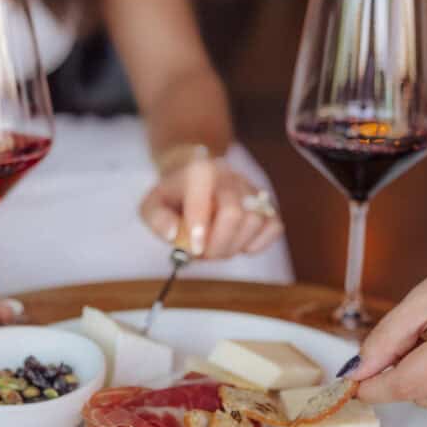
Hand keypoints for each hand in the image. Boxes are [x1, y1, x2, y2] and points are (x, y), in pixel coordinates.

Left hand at [139, 157, 283, 258]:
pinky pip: (274, 227)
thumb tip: (174, 235)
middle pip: (234, 215)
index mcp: (201, 172)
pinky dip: (257, 244)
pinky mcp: (267, 205)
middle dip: (218, 244)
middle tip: (203, 253)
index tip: (193, 248)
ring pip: (254, 223)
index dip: (200, 229)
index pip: (206, 201)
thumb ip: (157, 219)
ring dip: (234, 246)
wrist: (195, 175)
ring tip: (216, 246)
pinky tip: (237, 243)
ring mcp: (251, 190)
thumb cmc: (173, 195)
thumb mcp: (152, 204)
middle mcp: (230, 177)